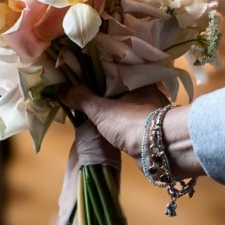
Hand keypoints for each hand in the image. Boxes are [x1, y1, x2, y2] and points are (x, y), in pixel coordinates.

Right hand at [61, 84, 203, 178]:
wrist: (163, 151)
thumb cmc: (132, 123)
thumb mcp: (100, 109)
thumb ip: (80, 98)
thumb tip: (61, 88)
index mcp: (137, 81)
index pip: (113, 73)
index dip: (95, 75)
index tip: (79, 78)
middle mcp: (146, 93)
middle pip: (118, 91)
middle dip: (101, 95)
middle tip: (80, 97)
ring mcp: (150, 113)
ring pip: (124, 109)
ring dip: (110, 113)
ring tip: (89, 114)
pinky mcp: (151, 132)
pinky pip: (128, 124)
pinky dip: (118, 127)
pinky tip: (106, 130)